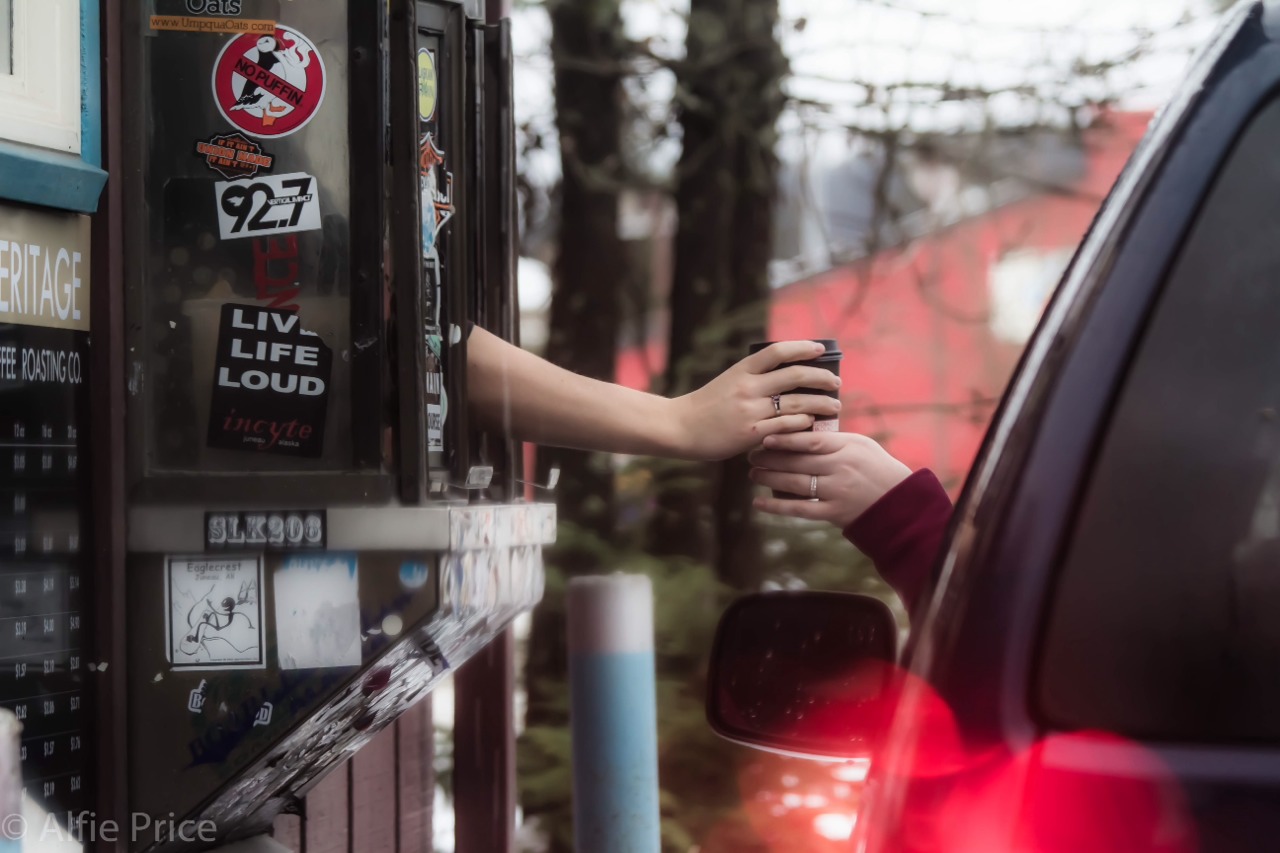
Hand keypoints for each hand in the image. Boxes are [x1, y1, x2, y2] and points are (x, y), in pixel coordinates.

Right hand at [668, 341, 841, 460]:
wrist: (679, 427)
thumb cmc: (706, 406)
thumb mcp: (728, 382)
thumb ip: (753, 378)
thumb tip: (786, 374)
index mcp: (742, 369)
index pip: (778, 351)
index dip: (802, 347)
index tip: (820, 350)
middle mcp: (748, 386)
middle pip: (795, 375)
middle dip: (822, 378)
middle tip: (837, 383)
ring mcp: (750, 410)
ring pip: (796, 402)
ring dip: (821, 404)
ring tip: (835, 407)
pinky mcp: (751, 433)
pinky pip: (786, 426)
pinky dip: (803, 424)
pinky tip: (813, 423)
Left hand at [748, 431, 910, 526]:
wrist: (901, 502)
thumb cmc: (878, 467)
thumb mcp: (861, 445)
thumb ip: (834, 438)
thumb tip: (802, 429)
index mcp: (847, 447)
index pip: (811, 441)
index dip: (785, 438)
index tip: (765, 437)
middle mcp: (840, 468)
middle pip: (798, 462)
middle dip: (770, 458)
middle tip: (751, 454)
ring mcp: (836, 492)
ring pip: (795, 483)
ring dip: (769, 478)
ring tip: (753, 473)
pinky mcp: (834, 513)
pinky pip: (800, 509)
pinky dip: (777, 506)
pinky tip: (759, 502)